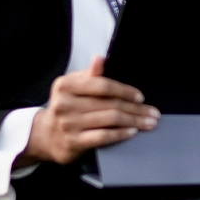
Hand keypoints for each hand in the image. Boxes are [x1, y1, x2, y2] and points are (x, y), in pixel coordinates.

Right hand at [25, 59, 157, 165]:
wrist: (46, 135)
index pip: (102, 85)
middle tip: (153, 112)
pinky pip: (103, 136)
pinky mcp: (73, 141)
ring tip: (149, 123)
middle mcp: (64, 104)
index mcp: (66, 86)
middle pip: (110, 104)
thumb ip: (90, 74)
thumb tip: (101, 58)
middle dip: (136, 109)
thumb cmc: (66, 107)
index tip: (141, 97)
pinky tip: (132, 132)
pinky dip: (121, 134)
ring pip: (110, 120)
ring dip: (134, 121)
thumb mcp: (73, 86)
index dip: (125, 91)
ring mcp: (68, 124)